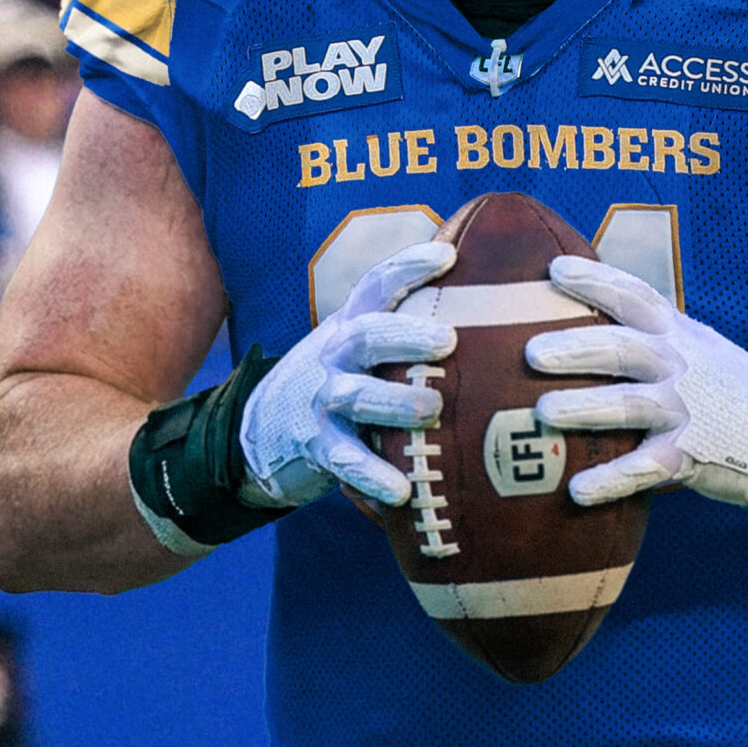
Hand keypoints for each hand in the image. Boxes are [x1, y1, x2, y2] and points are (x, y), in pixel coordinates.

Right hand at [238, 240, 455, 507]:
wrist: (265, 429)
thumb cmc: (341, 379)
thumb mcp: (360, 342)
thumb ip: (404, 323)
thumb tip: (482, 296)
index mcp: (353, 325)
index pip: (377, 285)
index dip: (410, 266)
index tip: (449, 256)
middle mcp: (336, 356)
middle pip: (366, 335)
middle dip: (406, 336)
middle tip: (448, 341)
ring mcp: (324, 402)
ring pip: (355, 395)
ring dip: (394, 402)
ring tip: (433, 410)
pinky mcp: (318, 447)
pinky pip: (346, 461)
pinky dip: (373, 475)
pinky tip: (402, 490)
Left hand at [526, 257, 747, 533]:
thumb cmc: (727, 389)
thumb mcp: (697, 346)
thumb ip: (650, 331)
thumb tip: (585, 309)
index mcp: (678, 333)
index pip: (634, 296)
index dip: (594, 280)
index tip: (553, 271)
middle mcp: (680, 365)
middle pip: (623, 348)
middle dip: (576, 348)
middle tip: (531, 351)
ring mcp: (687, 410)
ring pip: (629, 405)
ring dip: (585, 408)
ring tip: (543, 413)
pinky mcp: (691, 456)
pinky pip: (644, 469)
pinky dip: (611, 480)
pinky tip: (577, 490)